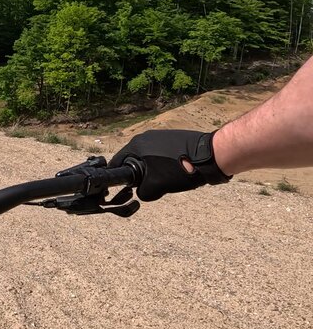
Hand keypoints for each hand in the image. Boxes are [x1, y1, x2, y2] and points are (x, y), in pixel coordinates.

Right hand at [109, 130, 230, 200]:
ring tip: (163, 180)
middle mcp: (146, 137)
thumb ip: (143, 191)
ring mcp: (160, 136)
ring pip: (148, 158)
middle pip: (133, 160)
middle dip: (138, 174)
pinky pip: (160, 154)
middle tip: (146, 186)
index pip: (118, 162)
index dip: (118, 177)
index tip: (121, 188)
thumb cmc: (180, 168)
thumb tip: (143, 192)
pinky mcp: (173, 138)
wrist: (211, 156)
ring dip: (151, 170)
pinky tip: (173, 172)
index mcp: (137, 144)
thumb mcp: (156, 186)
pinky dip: (162, 164)